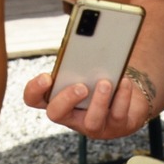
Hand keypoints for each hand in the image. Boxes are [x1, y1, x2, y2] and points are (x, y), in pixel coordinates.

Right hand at [23, 68, 155, 140]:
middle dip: (66, 99)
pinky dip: (122, 98)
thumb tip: (85, 36)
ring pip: (91, 122)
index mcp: (58, 98)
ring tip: (105, 82)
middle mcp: (71, 116)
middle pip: (56, 114)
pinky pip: (118, 115)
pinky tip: (124, 83)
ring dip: (98, 101)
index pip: (34, 99)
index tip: (46, 77)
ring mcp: (93, 125)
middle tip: (80, 86)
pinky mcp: (116, 127)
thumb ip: (77, 58)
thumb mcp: (85, 68)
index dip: (34, 90)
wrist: (129, 96)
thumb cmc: (100, 79)